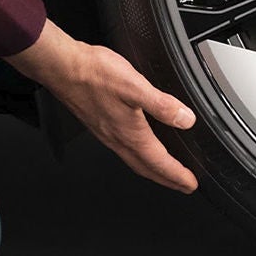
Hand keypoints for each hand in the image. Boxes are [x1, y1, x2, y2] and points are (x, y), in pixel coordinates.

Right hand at [6, 19, 198, 193]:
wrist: (64, 69)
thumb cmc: (95, 76)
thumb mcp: (136, 87)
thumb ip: (162, 105)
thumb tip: (186, 120)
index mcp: (130, 133)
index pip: (158, 162)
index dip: (177, 175)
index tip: (191, 185)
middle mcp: (118, 138)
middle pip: (146, 168)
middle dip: (167, 179)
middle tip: (183, 186)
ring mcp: (108, 133)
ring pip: (135, 160)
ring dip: (152, 169)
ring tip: (165, 172)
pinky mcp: (101, 124)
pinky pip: (124, 149)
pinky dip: (138, 156)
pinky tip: (140, 147)